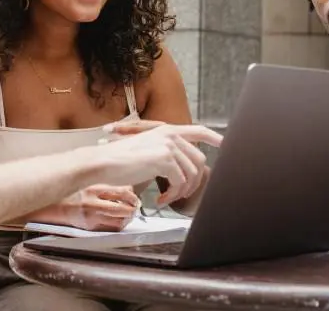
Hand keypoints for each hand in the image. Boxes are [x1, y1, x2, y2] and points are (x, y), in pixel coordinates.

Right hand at [61, 184, 139, 231]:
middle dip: (133, 210)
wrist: (55, 206)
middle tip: (136, 207)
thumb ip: (109, 186)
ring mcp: (91, 217)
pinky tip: (119, 221)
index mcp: (94, 188)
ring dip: (127, 219)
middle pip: (122, 209)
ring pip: (118, 222)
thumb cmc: (73, 193)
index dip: (133, 197)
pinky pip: (110, 229)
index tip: (135, 198)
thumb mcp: (91, 183)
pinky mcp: (89, 227)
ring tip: (129, 215)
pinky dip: (118, 225)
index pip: (122, 193)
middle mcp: (93, 203)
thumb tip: (128, 189)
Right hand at [90, 124, 221, 205]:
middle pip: (199, 160)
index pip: (198, 130)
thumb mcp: (147, 151)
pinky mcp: (165, 158)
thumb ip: (167, 154)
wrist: (104, 162)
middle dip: (193, 181)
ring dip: (181, 191)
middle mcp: (170, 135)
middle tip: (179, 194)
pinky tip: (160, 198)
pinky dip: (172, 195)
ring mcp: (169, 145)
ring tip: (167, 198)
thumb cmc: (120, 160)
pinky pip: (180, 182)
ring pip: (192, 174)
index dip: (214, 137)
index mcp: (166, 131)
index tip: (224, 144)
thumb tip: (184, 169)